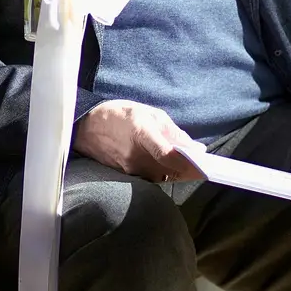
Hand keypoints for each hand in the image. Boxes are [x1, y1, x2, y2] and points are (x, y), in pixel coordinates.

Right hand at [74, 100, 205, 182]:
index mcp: (141, 133)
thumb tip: (197, 148)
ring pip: (163, 176)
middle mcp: (136, 155)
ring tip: (186, 163)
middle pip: (170, 170)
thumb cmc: (119, 115)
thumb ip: (173, 131)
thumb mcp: (148, 112)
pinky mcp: (127, 176)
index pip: (168, 155)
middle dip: (189, 169)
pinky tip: (168, 165)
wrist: (86, 127)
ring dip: (177, 172)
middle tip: (202, 166)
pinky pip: (152, 177)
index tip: (204, 164)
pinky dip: (163, 172)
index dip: (188, 162)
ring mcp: (130, 169)